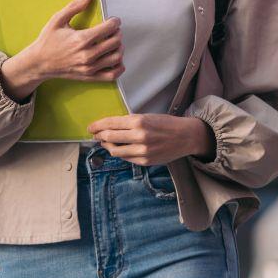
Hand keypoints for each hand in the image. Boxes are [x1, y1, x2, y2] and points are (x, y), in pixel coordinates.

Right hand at [0, 0, 123, 100]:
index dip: (115, 22)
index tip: (113, 20)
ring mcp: (89, 68)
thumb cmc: (48, 41)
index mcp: (81, 39)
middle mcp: (87, 55)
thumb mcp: (58, 20)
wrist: (39, 63)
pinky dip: (119, 67)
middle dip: (117, 33)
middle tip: (113, 30)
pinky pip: (112, 75)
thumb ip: (75, 6)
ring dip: (119, 48)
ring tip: (113, 42)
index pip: (109, 28)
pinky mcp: (89, 77)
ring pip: (117, 57)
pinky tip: (115, 58)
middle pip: (116, 42)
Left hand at [88, 114, 215, 165]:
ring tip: (106, 142)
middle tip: (95, 134)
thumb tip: (110, 126)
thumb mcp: (148, 116)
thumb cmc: (167, 124)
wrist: (186, 136)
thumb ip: (130, 122)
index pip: (111, 123)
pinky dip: (120, 153)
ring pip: (115, 151)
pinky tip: (119, 148)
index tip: (91, 127)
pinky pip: (126, 158)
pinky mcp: (145, 161)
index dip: (98, 125)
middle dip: (99, 135)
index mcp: (140, 121)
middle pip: (109, 137)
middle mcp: (140, 136)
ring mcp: (142, 151)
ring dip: (107, 146)